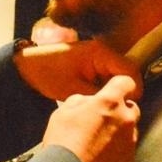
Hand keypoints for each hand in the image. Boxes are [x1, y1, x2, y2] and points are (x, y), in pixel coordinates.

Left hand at [14, 39, 141, 101]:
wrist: (28, 68)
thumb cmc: (48, 74)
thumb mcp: (74, 89)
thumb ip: (99, 97)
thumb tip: (116, 107)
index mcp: (101, 53)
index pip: (130, 71)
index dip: (133, 90)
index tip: (124, 106)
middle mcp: (104, 51)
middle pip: (126, 74)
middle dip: (122, 92)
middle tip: (113, 110)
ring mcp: (100, 57)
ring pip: (118, 77)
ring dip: (113, 91)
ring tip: (102, 105)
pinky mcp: (94, 64)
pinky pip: (108, 77)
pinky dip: (105, 89)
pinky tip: (95, 99)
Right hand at [41, 75, 139, 161]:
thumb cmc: (63, 142)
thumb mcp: (63, 111)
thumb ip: (81, 100)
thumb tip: (89, 102)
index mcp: (110, 102)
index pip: (126, 82)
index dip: (120, 84)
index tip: (114, 89)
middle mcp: (125, 119)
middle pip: (131, 107)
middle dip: (120, 110)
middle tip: (101, 119)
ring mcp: (130, 141)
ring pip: (130, 129)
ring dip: (119, 130)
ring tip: (99, 141)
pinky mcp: (129, 160)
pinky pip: (127, 148)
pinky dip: (118, 149)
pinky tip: (101, 155)